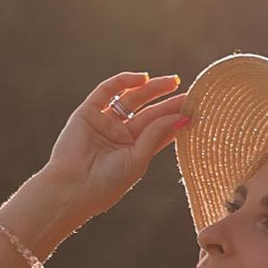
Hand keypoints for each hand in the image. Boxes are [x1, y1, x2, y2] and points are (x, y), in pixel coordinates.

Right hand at [37, 72, 190, 226]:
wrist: (72, 189)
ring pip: (131, 99)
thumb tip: (181, 117)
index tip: (194, 110)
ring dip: (151, 88)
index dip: (174, 119)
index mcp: (133, 152)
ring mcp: (104, 122)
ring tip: (172, 82)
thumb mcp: (137, 160)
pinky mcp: (88, 112)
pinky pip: (107, 91)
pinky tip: (142, 78)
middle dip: (167, 101)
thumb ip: (156, 136)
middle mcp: (119, 135)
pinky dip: (124, 81)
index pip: (158, 130)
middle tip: (189, 92)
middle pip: (148, 112)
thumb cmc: (106, 184)